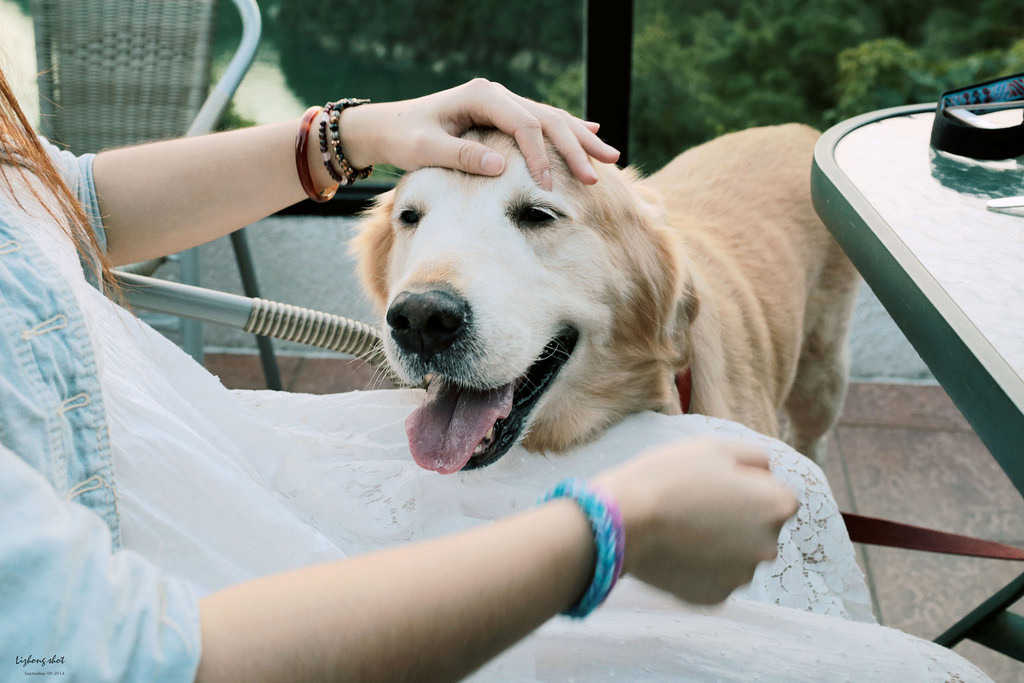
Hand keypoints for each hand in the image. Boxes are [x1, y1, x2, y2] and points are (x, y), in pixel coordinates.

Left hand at [338, 79, 620, 190]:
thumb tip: (502, 167)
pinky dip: (567, 130)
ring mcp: (501, 103)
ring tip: (611, 158)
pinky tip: (592, 131)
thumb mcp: (427, 150)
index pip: (524, 124)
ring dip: (581, 139)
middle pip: (547, 119)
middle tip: (598, 176)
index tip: (549, 186)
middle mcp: (496, 95)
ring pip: (551, 119)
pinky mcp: (501, 116)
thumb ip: (463, 156)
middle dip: (575, 148)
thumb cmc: (404, 139)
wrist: (387, 127)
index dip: (540, 156)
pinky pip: (541, 123)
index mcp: (481, 97)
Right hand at [593, 438, 797, 604]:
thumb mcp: (717, 447)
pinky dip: (701, 566)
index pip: (776, 495)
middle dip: (737, 518)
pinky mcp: (715, 598)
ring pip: (737, 555)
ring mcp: (742, 577)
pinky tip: (676, 550)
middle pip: (760, 529)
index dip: (746, 487)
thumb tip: (769, 474)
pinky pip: (715, 577)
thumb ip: (757, 458)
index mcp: (776, 507)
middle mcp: (769, 547)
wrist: (624, 520)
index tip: (715, 485)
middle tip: (696, 505)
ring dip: (720, 543)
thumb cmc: (670, 476)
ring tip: (682, 527)